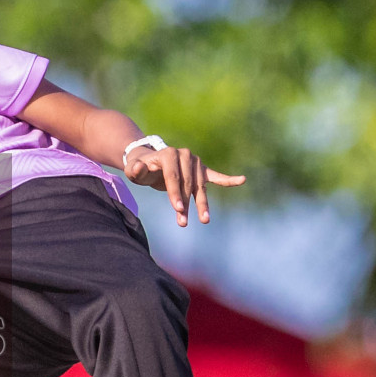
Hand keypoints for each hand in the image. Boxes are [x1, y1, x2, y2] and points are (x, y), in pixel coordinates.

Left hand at [124, 144, 245, 225]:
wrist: (149, 161)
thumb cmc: (140, 168)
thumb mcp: (133, 170)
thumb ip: (134, 169)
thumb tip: (140, 168)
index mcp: (169, 154)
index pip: (173, 176)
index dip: (175, 192)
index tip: (177, 209)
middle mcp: (184, 155)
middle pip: (187, 183)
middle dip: (185, 203)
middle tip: (182, 222)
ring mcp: (195, 162)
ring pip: (200, 186)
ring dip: (201, 203)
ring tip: (204, 220)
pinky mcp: (201, 170)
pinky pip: (215, 176)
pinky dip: (227, 179)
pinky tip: (242, 180)